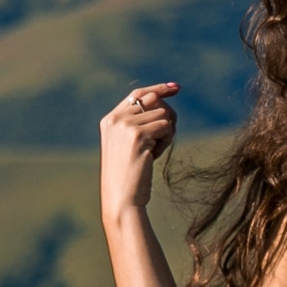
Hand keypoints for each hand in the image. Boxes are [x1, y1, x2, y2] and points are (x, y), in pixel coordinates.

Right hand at [99, 81, 180, 226]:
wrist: (122, 199)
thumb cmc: (129, 177)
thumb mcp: (129, 146)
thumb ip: (140, 124)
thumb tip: (164, 102)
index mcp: (110, 120)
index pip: (137, 94)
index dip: (159, 89)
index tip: (177, 88)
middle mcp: (115, 119)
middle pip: (154, 100)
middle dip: (168, 116)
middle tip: (166, 137)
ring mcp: (125, 125)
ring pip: (163, 114)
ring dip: (167, 133)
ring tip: (154, 152)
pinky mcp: (137, 134)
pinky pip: (166, 126)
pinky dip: (167, 141)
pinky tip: (154, 156)